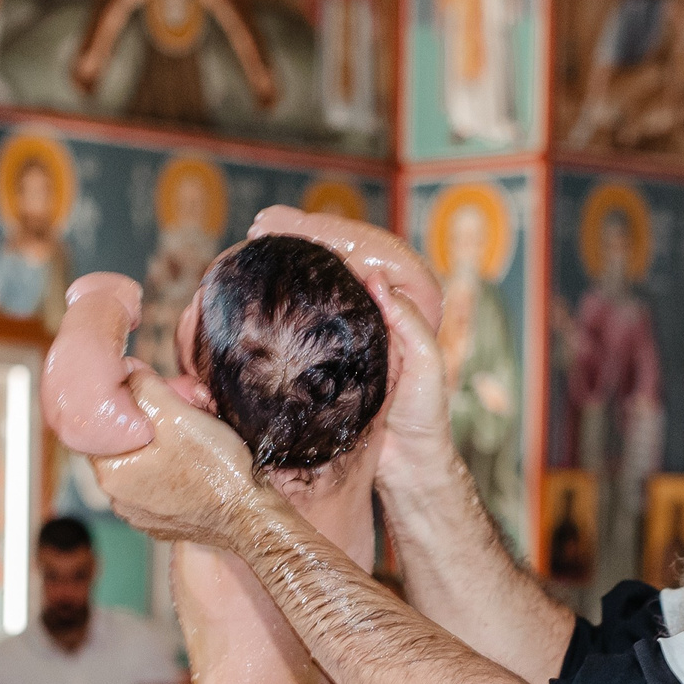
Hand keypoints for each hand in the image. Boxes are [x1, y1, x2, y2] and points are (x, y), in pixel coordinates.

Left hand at [91, 372, 287, 550]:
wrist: (251, 516)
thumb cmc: (216, 469)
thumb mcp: (177, 415)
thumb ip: (145, 388)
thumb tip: (129, 374)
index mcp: (112, 476)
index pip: (104, 427)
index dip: (132, 404)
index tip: (157, 396)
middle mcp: (119, 501)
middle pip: (126, 446)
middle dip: (151, 424)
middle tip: (182, 411)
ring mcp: (140, 516)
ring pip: (144, 465)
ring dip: (163, 447)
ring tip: (192, 437)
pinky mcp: (162, 524)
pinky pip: (159, 487)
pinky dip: (172, 472)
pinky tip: (195, 464)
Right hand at [244, 211, 449, 484]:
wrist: (408, 460)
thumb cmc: (421, 418)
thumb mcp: (424, 370)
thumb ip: (410, 326)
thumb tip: (375, 281)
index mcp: (411, 298)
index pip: (367, 247)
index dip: (327, 232)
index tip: (287, 224)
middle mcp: (387, 300)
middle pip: (344, 248)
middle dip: (304, 229)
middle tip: (261, 223)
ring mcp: (363, 317)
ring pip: (329, 267)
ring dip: (296, 246)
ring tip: (260, 234)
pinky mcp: (343, 339)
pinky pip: (318, 297)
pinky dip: (294, 280)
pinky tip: (269, 273)